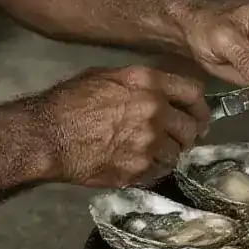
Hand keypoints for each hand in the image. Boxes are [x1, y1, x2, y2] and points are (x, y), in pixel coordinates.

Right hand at [35, 66, 211, 188]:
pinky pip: (158, 171)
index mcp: (149, 84)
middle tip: (180, 137)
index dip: (199, 105)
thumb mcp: (107, 76)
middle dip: (188, 132)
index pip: (194, 93)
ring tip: (156, 152)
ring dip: (170, 152)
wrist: (49, 135)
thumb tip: (159, 91)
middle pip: (191, 127)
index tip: (197, 113)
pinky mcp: (138, 170)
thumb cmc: (72, 99)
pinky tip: (138, 163)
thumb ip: (139, 83)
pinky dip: (153, 168)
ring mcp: (149, 144)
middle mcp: (155, 113)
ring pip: (177, 153)